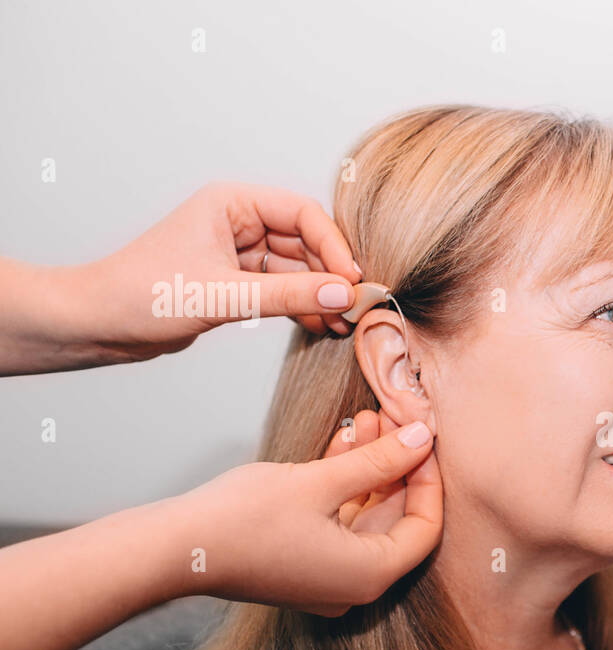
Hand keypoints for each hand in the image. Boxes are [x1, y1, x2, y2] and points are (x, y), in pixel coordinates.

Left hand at [70, 182, 362, 362]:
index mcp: (230, 203)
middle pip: (307, 242)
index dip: (333, 246)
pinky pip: (284, 291)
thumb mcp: (223, 295)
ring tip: (343, 324)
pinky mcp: (237, 284)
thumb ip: (288, 295)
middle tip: (356, 308)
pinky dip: (304, 307)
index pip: (302, 214)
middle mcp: (238, 222)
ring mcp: (239, 254)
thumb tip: (344, 293)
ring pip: (299, 269)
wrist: (98, 324)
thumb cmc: (141, 295)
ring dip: (321, 295)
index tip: (352, 281)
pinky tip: (322, 326)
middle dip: (332, 275)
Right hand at [178, 413, 442, 615]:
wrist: (176, 548)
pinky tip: (343, 439)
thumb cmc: (245, 520)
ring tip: (369, 417)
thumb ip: (378, 462)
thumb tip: (421, 439)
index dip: (428, 479)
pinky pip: (337, 520)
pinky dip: (342, 484)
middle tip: (394, 418)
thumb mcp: (321, 482)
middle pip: (395, 519)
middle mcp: (354, 583)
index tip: (422, 439)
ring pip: (364, 514)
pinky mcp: (302, 562)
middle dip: (396, 465)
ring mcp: (327, 576)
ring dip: (368, 467)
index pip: (425, 527)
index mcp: (370, 574)